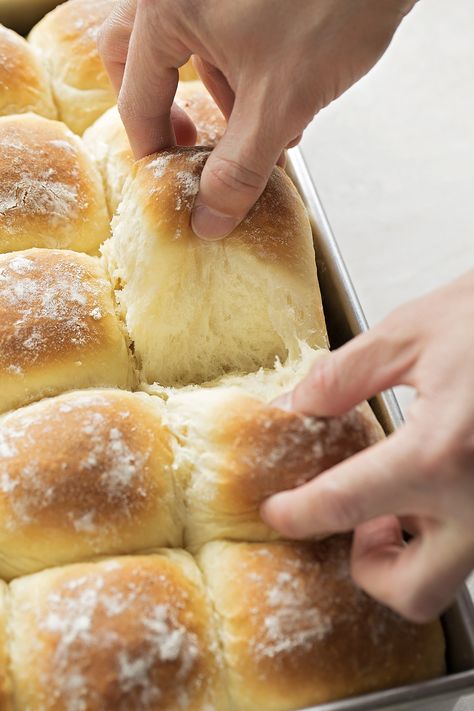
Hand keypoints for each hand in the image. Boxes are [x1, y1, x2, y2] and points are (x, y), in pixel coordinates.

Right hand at [98, 0, 415, 238]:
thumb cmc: (334, 3)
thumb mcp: (280, 102)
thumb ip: (239, 169)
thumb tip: (209, 219)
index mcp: (167, 6)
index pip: (137, 95)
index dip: (153, 150)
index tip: (169, 182)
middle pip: (138, 54)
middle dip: (163, 107)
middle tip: (185, 145)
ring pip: (186, 42)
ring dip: (216, 92)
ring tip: (258, 130)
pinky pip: (220, 27)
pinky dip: (240, 67)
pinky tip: (281, 98)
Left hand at [261, 271, 473, 622]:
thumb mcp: (413, 333)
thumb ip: (344, 376)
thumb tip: (298, 406)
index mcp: (441, 453)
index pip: (344, 504)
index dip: (297, 513)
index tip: (279, 512)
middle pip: (412, 593)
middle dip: (370, 570)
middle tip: (355, 524)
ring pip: (450, 577)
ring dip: (411, 553)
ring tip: (398, 498)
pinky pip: (472, 541)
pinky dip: (444, 530)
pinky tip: (436, 481)